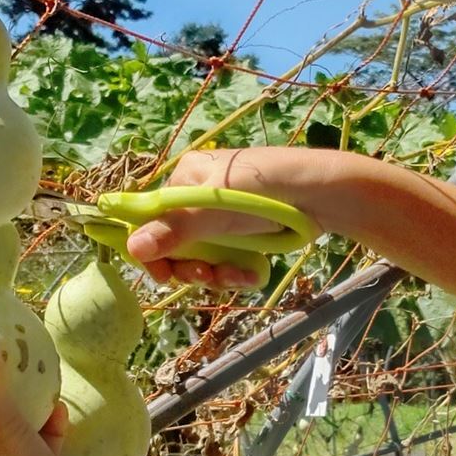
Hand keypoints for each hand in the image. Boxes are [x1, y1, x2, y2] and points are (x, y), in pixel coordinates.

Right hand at [127, 148, 309, 289]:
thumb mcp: (216, 209)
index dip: (154, 252)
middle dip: (191, 267)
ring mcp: (223, 219)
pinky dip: (238, 273)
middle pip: (177, 246)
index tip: (164, 277)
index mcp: (185, 178)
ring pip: (204, 259)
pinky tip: (253, 273)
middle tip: (206, 276)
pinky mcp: (245, 237)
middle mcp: (199, 198)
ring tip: (236, 275)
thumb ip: (176, 229)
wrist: (322, 195)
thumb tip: (132, 248)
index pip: (152, 220)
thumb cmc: (265, 190)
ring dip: (217, 275)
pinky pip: (228, 262)